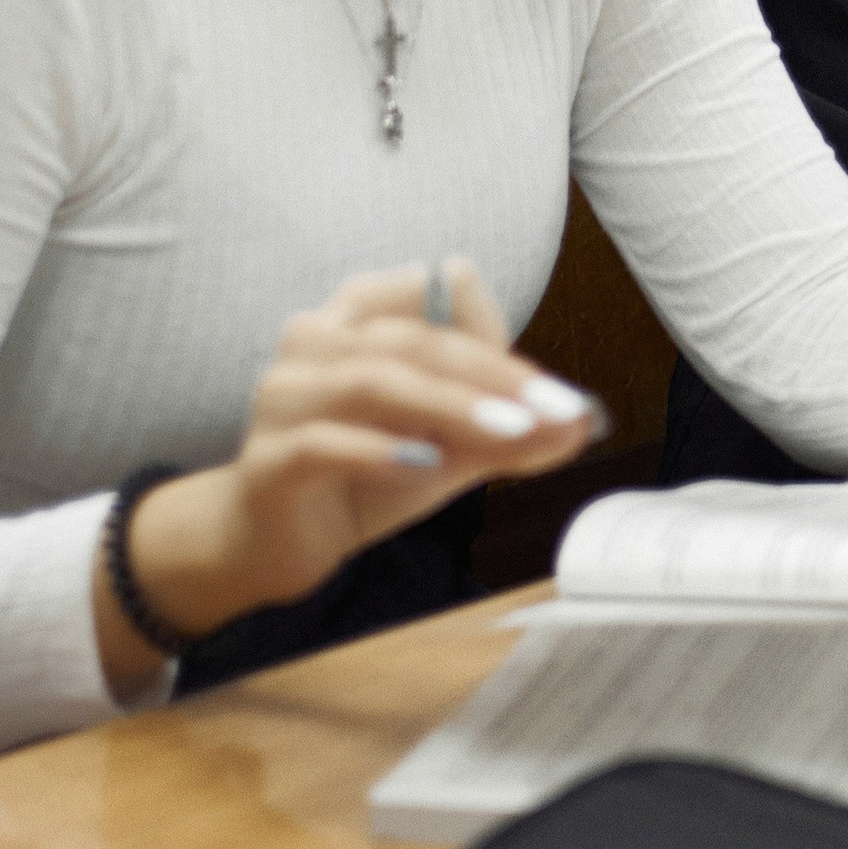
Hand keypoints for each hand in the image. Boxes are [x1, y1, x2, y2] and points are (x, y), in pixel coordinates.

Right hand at [92, 260, 600, 694]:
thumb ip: (505, 431)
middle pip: (412, 342)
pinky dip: (378, 451)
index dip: (496, 336)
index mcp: (352, 318)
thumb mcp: (444, 448)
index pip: (431, 304)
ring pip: (372, 382)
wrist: (267, 545)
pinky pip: (321, 443)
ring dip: (449, 407)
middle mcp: (312, 343)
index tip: (554, 388)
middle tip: (552, 411)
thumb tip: (580, 423)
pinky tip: (423, 465)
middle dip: (491, 375)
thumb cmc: (360, 476)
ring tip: (508, 433)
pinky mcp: (267, 461)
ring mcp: (282, 399)